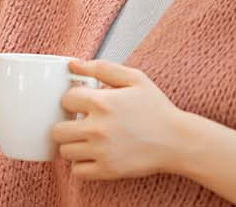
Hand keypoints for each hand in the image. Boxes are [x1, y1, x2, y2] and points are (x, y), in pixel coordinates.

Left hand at [49, 60, 191, 180]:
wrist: (177, 141)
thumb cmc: (156, 108)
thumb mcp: (134, 78)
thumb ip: (102, 68)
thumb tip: (73, 65)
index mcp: (102, 103)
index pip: (65, 100)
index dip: (73, 101)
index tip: (82, 105)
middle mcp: (98, 128)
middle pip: (58, 130)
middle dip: (66, 125)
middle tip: (80, 125)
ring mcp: (102, 151)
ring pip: (65, 151)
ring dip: (72, 146)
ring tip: (87, 141)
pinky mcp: (108, 170)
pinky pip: (77, 171)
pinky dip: (81, 165)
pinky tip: (92, 156)